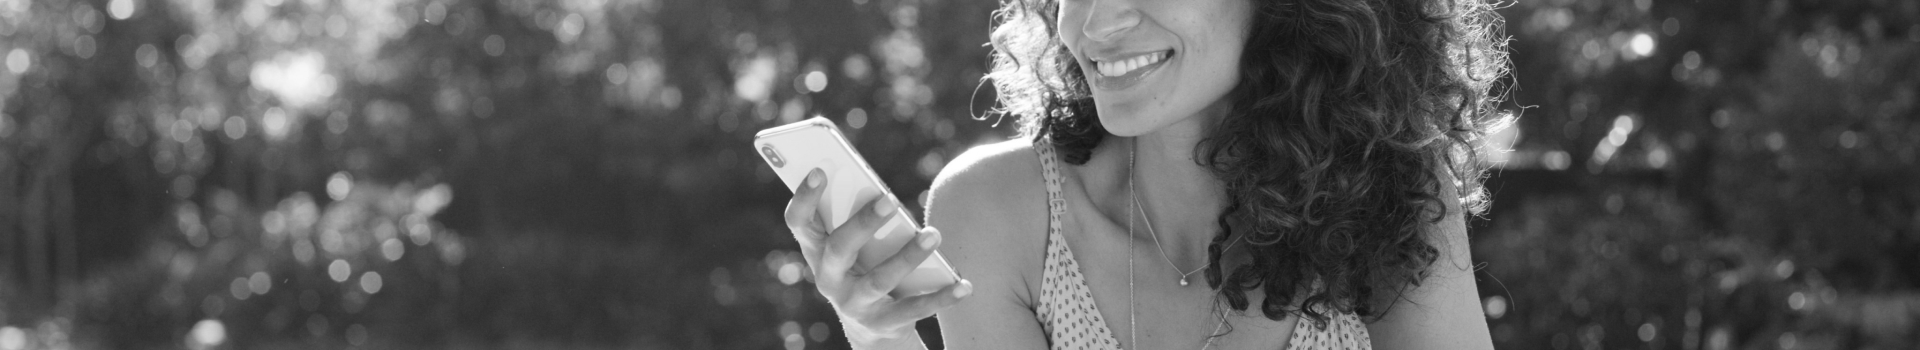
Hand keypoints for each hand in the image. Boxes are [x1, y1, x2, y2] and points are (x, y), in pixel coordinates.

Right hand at [784, 168, 972, 344]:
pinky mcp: (882, 323)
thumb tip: (881, 190)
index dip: (803, 197)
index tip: (818, 170)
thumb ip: (856, 218)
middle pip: (840, 249)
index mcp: (816, 250)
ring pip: (879, 280)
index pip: (798, 222)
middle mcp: (828, 278)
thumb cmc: (864, 267)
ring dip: (908, 256)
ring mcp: (853, 304)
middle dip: (863, 223)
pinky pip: (913, 310)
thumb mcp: (853, 245)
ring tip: (933, 234)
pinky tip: (964, 285)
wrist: (871, 326)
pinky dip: (941, 297)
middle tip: (890, 198)